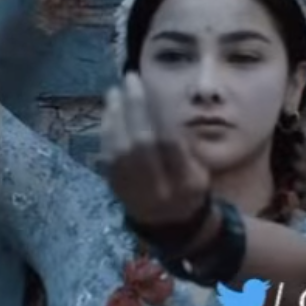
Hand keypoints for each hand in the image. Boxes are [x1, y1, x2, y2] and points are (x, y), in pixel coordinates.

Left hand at [100, 73, 209, 226]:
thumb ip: (185, 148)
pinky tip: (108, 113)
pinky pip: (107, 156)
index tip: (153, 91)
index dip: (160, 115)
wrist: (169, 225)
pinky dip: (106, 132)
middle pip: (141, 145)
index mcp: (185, 185)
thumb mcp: (199, 172)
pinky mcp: (115, 188)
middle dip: (135, 109)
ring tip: (115, 91)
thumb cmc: (188, 190)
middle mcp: (156, 190)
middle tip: (131, 80)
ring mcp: (133, 191)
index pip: (171, 148)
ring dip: (116, 116)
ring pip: (119, 149)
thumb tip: (164, 114)